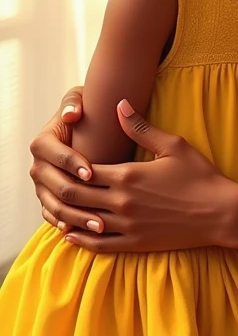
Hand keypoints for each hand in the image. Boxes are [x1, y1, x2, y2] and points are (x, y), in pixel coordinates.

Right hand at [30, 87, 94, 231]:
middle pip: (55, 186)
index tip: (93, 171)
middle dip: (79, 198)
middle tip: (102, 207)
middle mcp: (38, 166)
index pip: (56, 156)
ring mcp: (42, 186)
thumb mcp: (79, 100)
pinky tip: (85, 235)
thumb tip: (72, 114)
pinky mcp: (48, 200)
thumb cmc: (86, 111)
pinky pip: (54, 217)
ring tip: (101, 226)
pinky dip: (69, 226)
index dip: (72, 164)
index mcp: (42, 143)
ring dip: (77, 218)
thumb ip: (74, 102)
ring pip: (55, 206)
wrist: (84, 127)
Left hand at [58, 101, 237, 252]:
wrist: (220, 212)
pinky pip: (98, 246)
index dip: (70, 165)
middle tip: (52, 183)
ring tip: (54, 208)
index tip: (62, 160)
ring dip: (67, 215)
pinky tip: (69, 235)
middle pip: (78, 197)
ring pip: (84, 222)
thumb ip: (141, 128)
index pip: (85, 170)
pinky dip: (79, 240)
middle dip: (63, 189)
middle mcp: (122, 201)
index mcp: (128, 175)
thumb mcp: (173, 145)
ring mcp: (127, 226)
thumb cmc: (199, 175)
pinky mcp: (135, 243)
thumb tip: (119, 104)